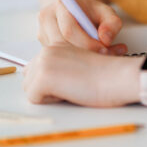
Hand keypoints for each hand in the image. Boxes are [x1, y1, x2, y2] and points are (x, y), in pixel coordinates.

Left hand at [22, 44, 141, 106]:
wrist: (118, 76)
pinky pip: (35, 98)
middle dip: (47, 88)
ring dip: (49, 94)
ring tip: (72, 87)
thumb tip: (36, 75)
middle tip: (73, 84)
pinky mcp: (44, 76)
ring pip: (30, 88)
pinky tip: (71, 91)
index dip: (50, 80)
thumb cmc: (106, 74)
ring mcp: (44, 61)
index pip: (34, 67)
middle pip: (28, 79)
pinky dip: (52, 101)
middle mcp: (47, 50)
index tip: (71, 80)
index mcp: (56, 46)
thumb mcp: (78, 64)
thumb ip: (57, 66)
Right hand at [36, 0, 127, 54]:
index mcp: (61, 5)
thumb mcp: (107, 13)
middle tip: (105, 58)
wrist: (78, 14)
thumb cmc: (93, 13)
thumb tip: (105, 39)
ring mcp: (43, 34)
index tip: (105, 50)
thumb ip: (112, 23)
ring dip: (81, 61)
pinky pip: (58, 60)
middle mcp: (47, 19)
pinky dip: (75, 64)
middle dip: (85, 55)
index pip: (69, 30)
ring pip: (59, 55)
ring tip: (101, 58)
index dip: (88, 43)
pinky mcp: (43, 46)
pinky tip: (89, 61)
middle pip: (62, 45)